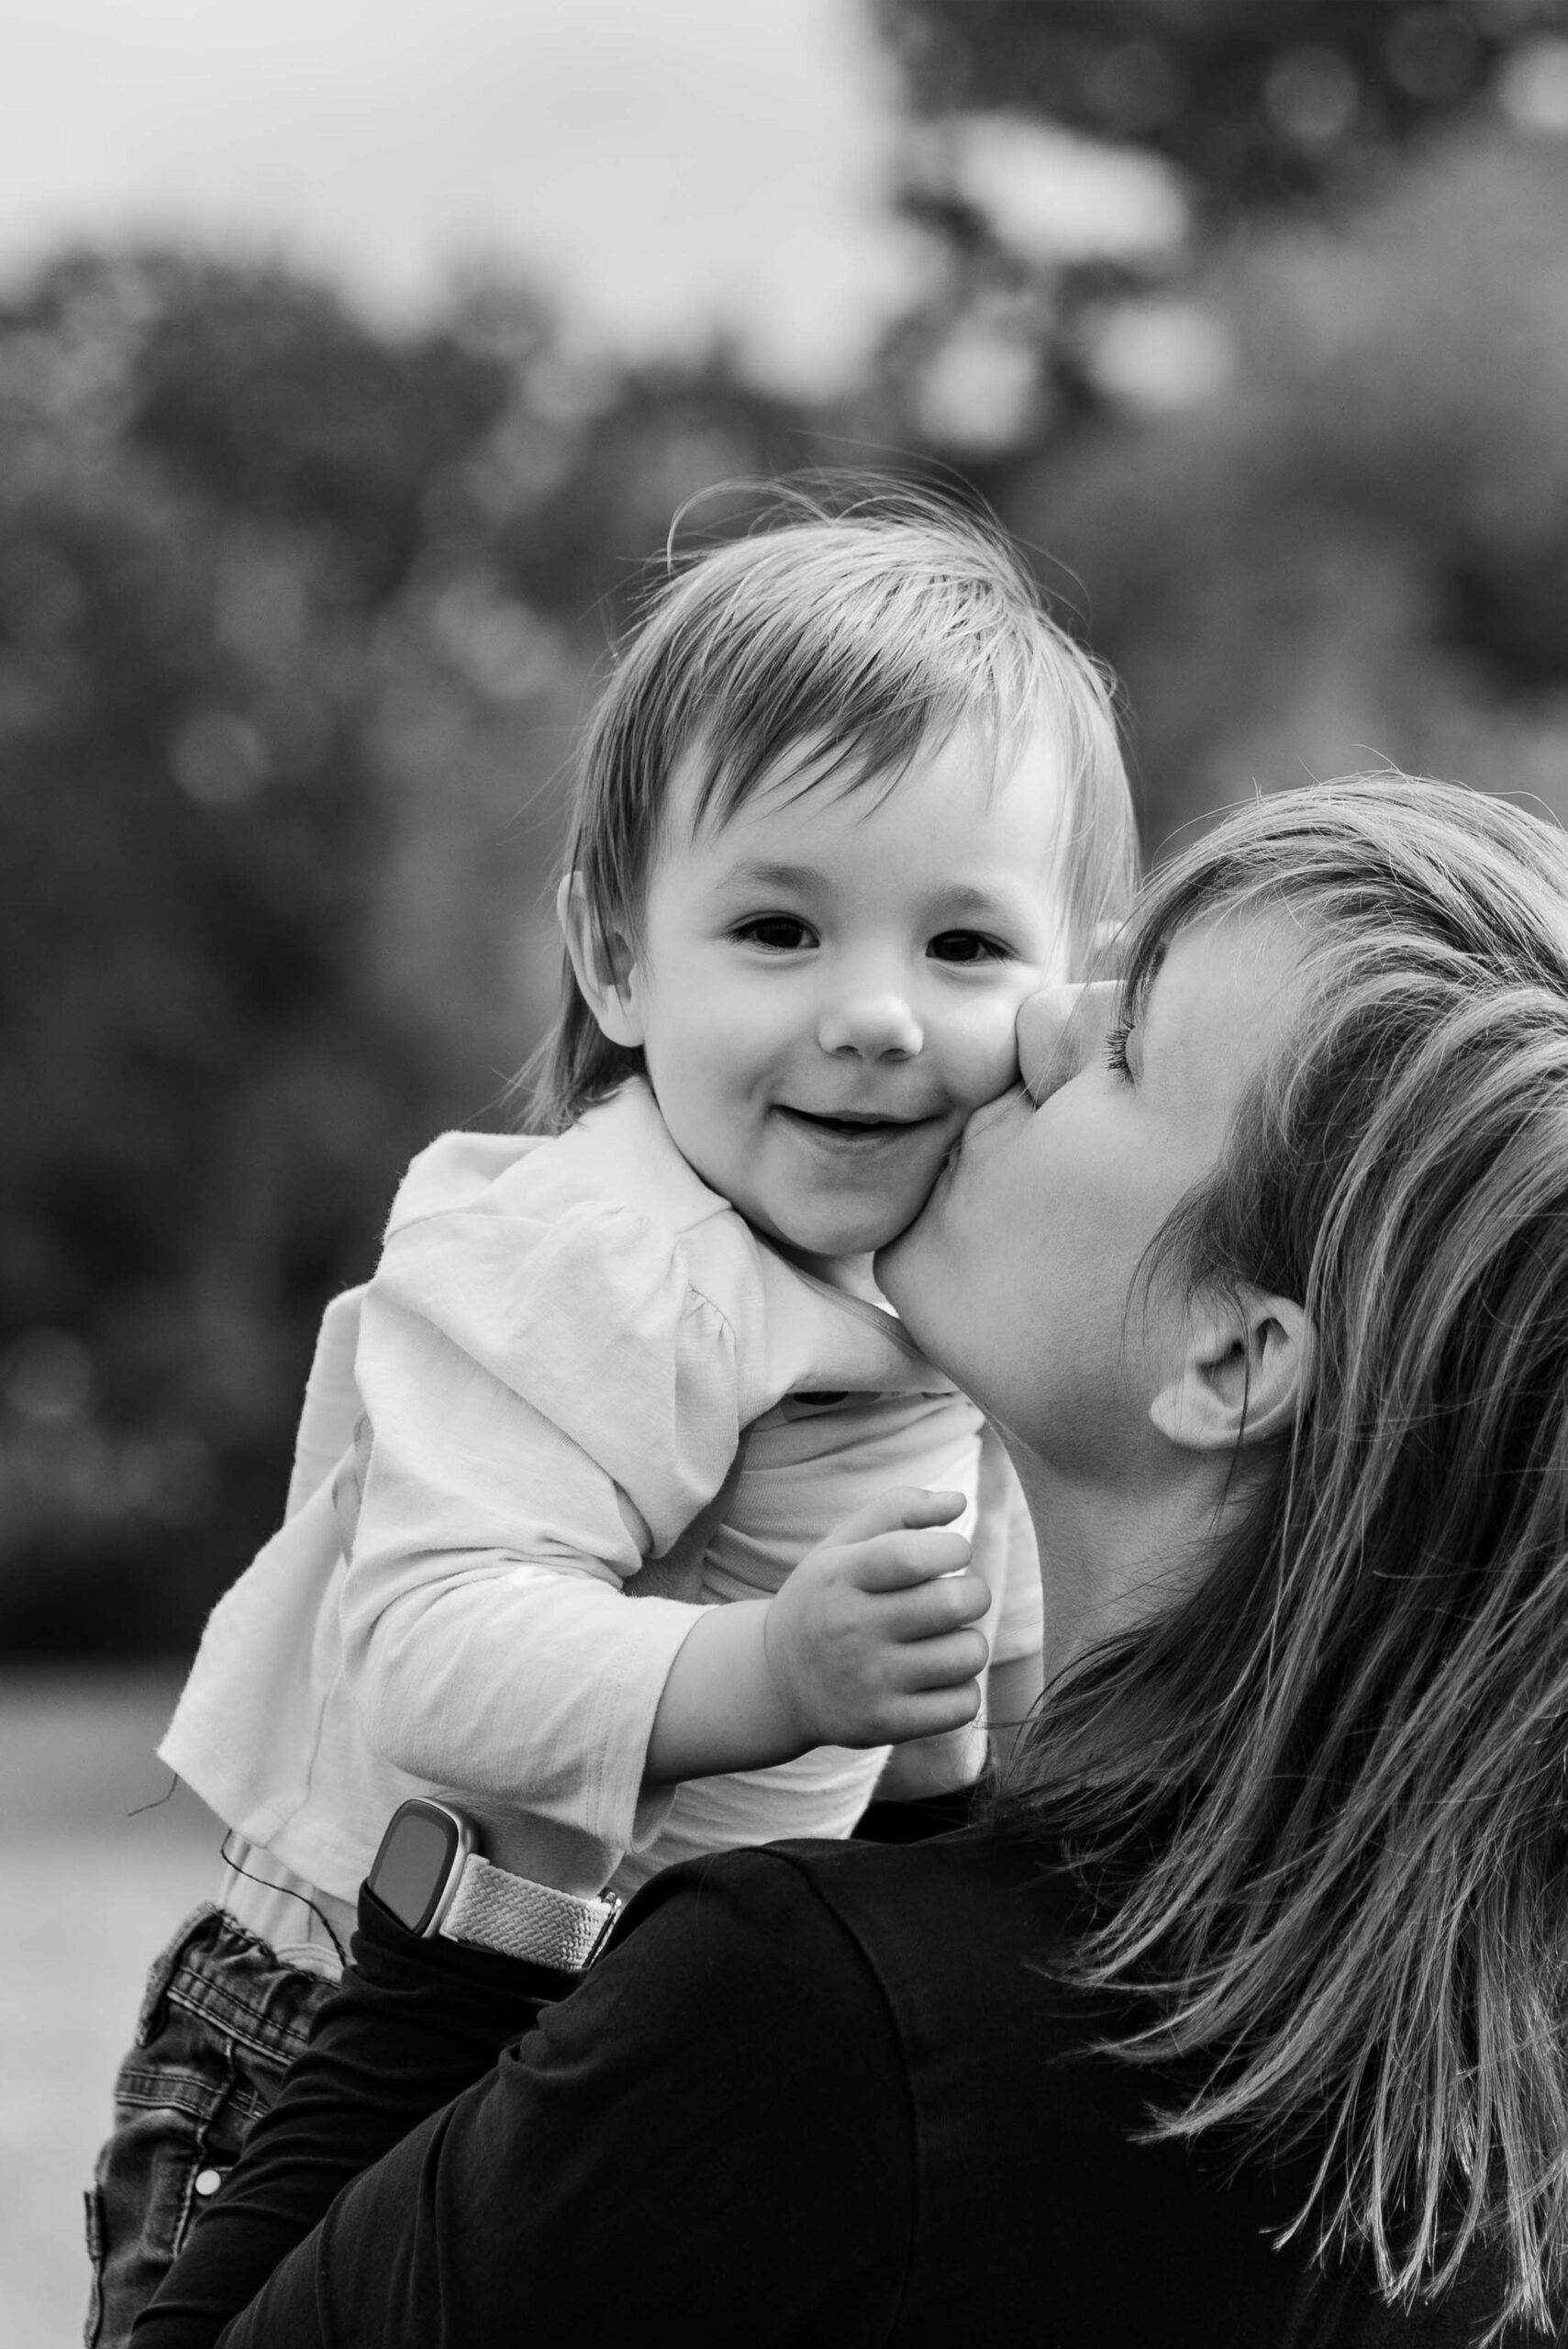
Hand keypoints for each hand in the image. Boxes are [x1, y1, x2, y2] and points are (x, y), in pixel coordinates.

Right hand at [761, 1488, 990, 1751]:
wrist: (776, 1682)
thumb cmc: (825, 1599)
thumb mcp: (841, 1545)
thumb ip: (898, 1509)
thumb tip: (959, 1501)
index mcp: (843, 1576)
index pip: (914, 1556)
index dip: (954, 1549)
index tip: (952, 1554)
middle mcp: (853, 1629)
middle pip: (954, 1603)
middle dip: (974, 1593)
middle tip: (957, 1598)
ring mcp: (869, 1682)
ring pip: (968, 1655)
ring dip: (969, 1643)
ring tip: (944, 1640)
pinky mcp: (884, 1725)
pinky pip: (962, 1705)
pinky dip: (962, 1689)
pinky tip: (937, 1678)